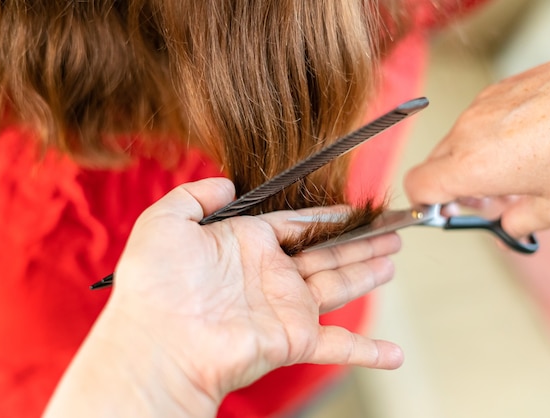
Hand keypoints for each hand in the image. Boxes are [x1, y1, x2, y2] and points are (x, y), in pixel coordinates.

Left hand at [46, 178, 402, 416]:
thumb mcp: (165, 221)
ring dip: (368, 274)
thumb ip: (194, 195)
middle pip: (327, 252)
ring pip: (339, 285)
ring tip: (394, 257)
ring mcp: (284, 308)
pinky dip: (369, 352)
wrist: (157, 344)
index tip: (355, 209)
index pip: (297, 225)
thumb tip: (226, 183)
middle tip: (391, 231)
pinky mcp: (293, 340)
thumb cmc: (154, 285)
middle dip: (361, 241)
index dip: (328, 216)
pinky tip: (395, 355)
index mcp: (246, 246)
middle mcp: (269, 275)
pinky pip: (339, 346)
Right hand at [405, 53, 549, 237]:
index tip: (441, 209)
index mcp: (474, 166)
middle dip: (452, 185)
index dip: (423, 202)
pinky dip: (489, 134)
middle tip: (486, 196)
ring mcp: (481, 106)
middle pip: (434, 164)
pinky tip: (525, 139)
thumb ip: (520, 223)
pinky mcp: (498, 88)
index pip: (417, 186)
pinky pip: (477, 118)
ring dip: (472, 159)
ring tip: (513, 166)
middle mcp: (468, 133)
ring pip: (456, 141)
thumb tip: (508, 226)